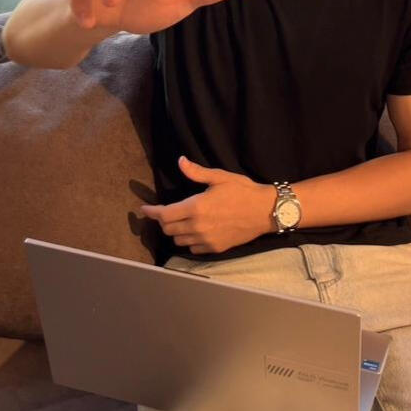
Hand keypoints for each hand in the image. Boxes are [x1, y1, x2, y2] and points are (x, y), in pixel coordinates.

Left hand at [138, 156, 276, 253]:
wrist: (265, 211)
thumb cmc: (243, 191)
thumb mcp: (220, 177)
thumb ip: (197, 173)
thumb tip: (180, 162)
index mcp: (196, 207)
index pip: (165, 214)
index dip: (152, 213)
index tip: (144, 210)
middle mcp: (198, 226)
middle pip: (168, 229)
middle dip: (163, 220)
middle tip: (166, 212)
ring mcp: (206, 239)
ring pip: (178, 240)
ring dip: (175, 231)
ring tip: (180, 222)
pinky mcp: (215, 248)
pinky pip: (193, 248)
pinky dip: (189, 241)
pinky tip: (194, 232)